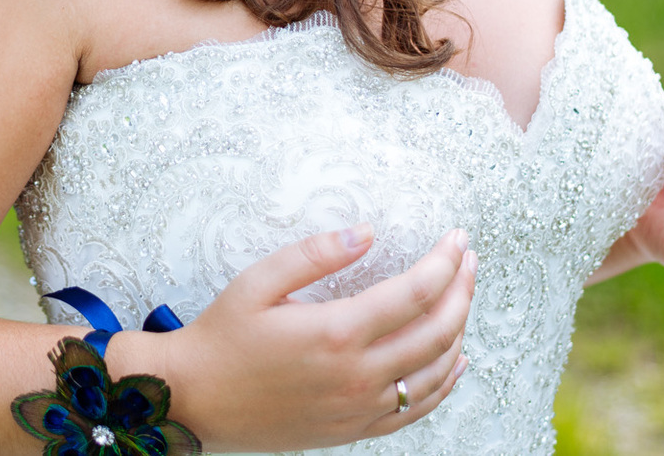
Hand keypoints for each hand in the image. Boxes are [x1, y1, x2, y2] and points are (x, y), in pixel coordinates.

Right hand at [123, 225, 475, 449]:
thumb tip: (365, 232)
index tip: (456, 238)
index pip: (416, 292)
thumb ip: (315, 254)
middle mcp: (357, 376)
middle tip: (469, 260)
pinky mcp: (354, 430)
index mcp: (336, 332)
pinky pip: (417, 410)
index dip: (444, 261)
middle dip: (462, 290)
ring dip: (459, 331)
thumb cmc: (221, 338)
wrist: (194, 400)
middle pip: (437, 331)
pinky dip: (445, 383)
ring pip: (435, 372)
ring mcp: (359, 408)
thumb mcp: (257, 282)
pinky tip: (454, 360)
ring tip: (464, 297)